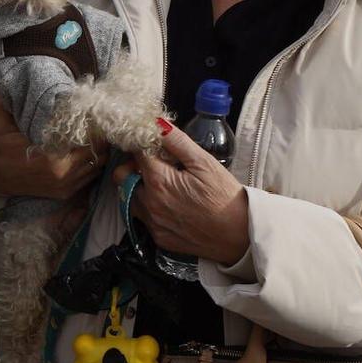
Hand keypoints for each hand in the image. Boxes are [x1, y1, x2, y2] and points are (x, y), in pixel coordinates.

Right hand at [0, 95, 103, 201]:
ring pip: (98, 166)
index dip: (94, 126)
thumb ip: (3, 106)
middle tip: (98, 123)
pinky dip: (92, 166)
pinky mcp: (65, 193)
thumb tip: (0, 87)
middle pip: (98, 152)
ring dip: (99, 151)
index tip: (93, 114)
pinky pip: (90, 178)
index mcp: (51, 157)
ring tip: (95, 136)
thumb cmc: (1, 149)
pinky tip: (87, 152)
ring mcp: (66, 185)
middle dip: (100, 137)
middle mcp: (63, 173)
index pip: (88, 140)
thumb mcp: (0, 125)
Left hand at [114, 121, 250, 265]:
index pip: (135, 153)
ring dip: (138, 188)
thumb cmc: (224, 196)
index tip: (151, 144)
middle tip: (155, 165)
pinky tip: (170, 205)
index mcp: (158, 181)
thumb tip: (157, 124)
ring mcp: (152, 223)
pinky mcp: (158, 238)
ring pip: (129, 198)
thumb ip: (177, 142)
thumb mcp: (203, 162)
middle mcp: (148, 203)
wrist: (239, 234)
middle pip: (122, 177)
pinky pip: (142, 218)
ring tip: (164, 185)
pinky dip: (149, 208)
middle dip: (132, 166)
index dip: (141, 145)